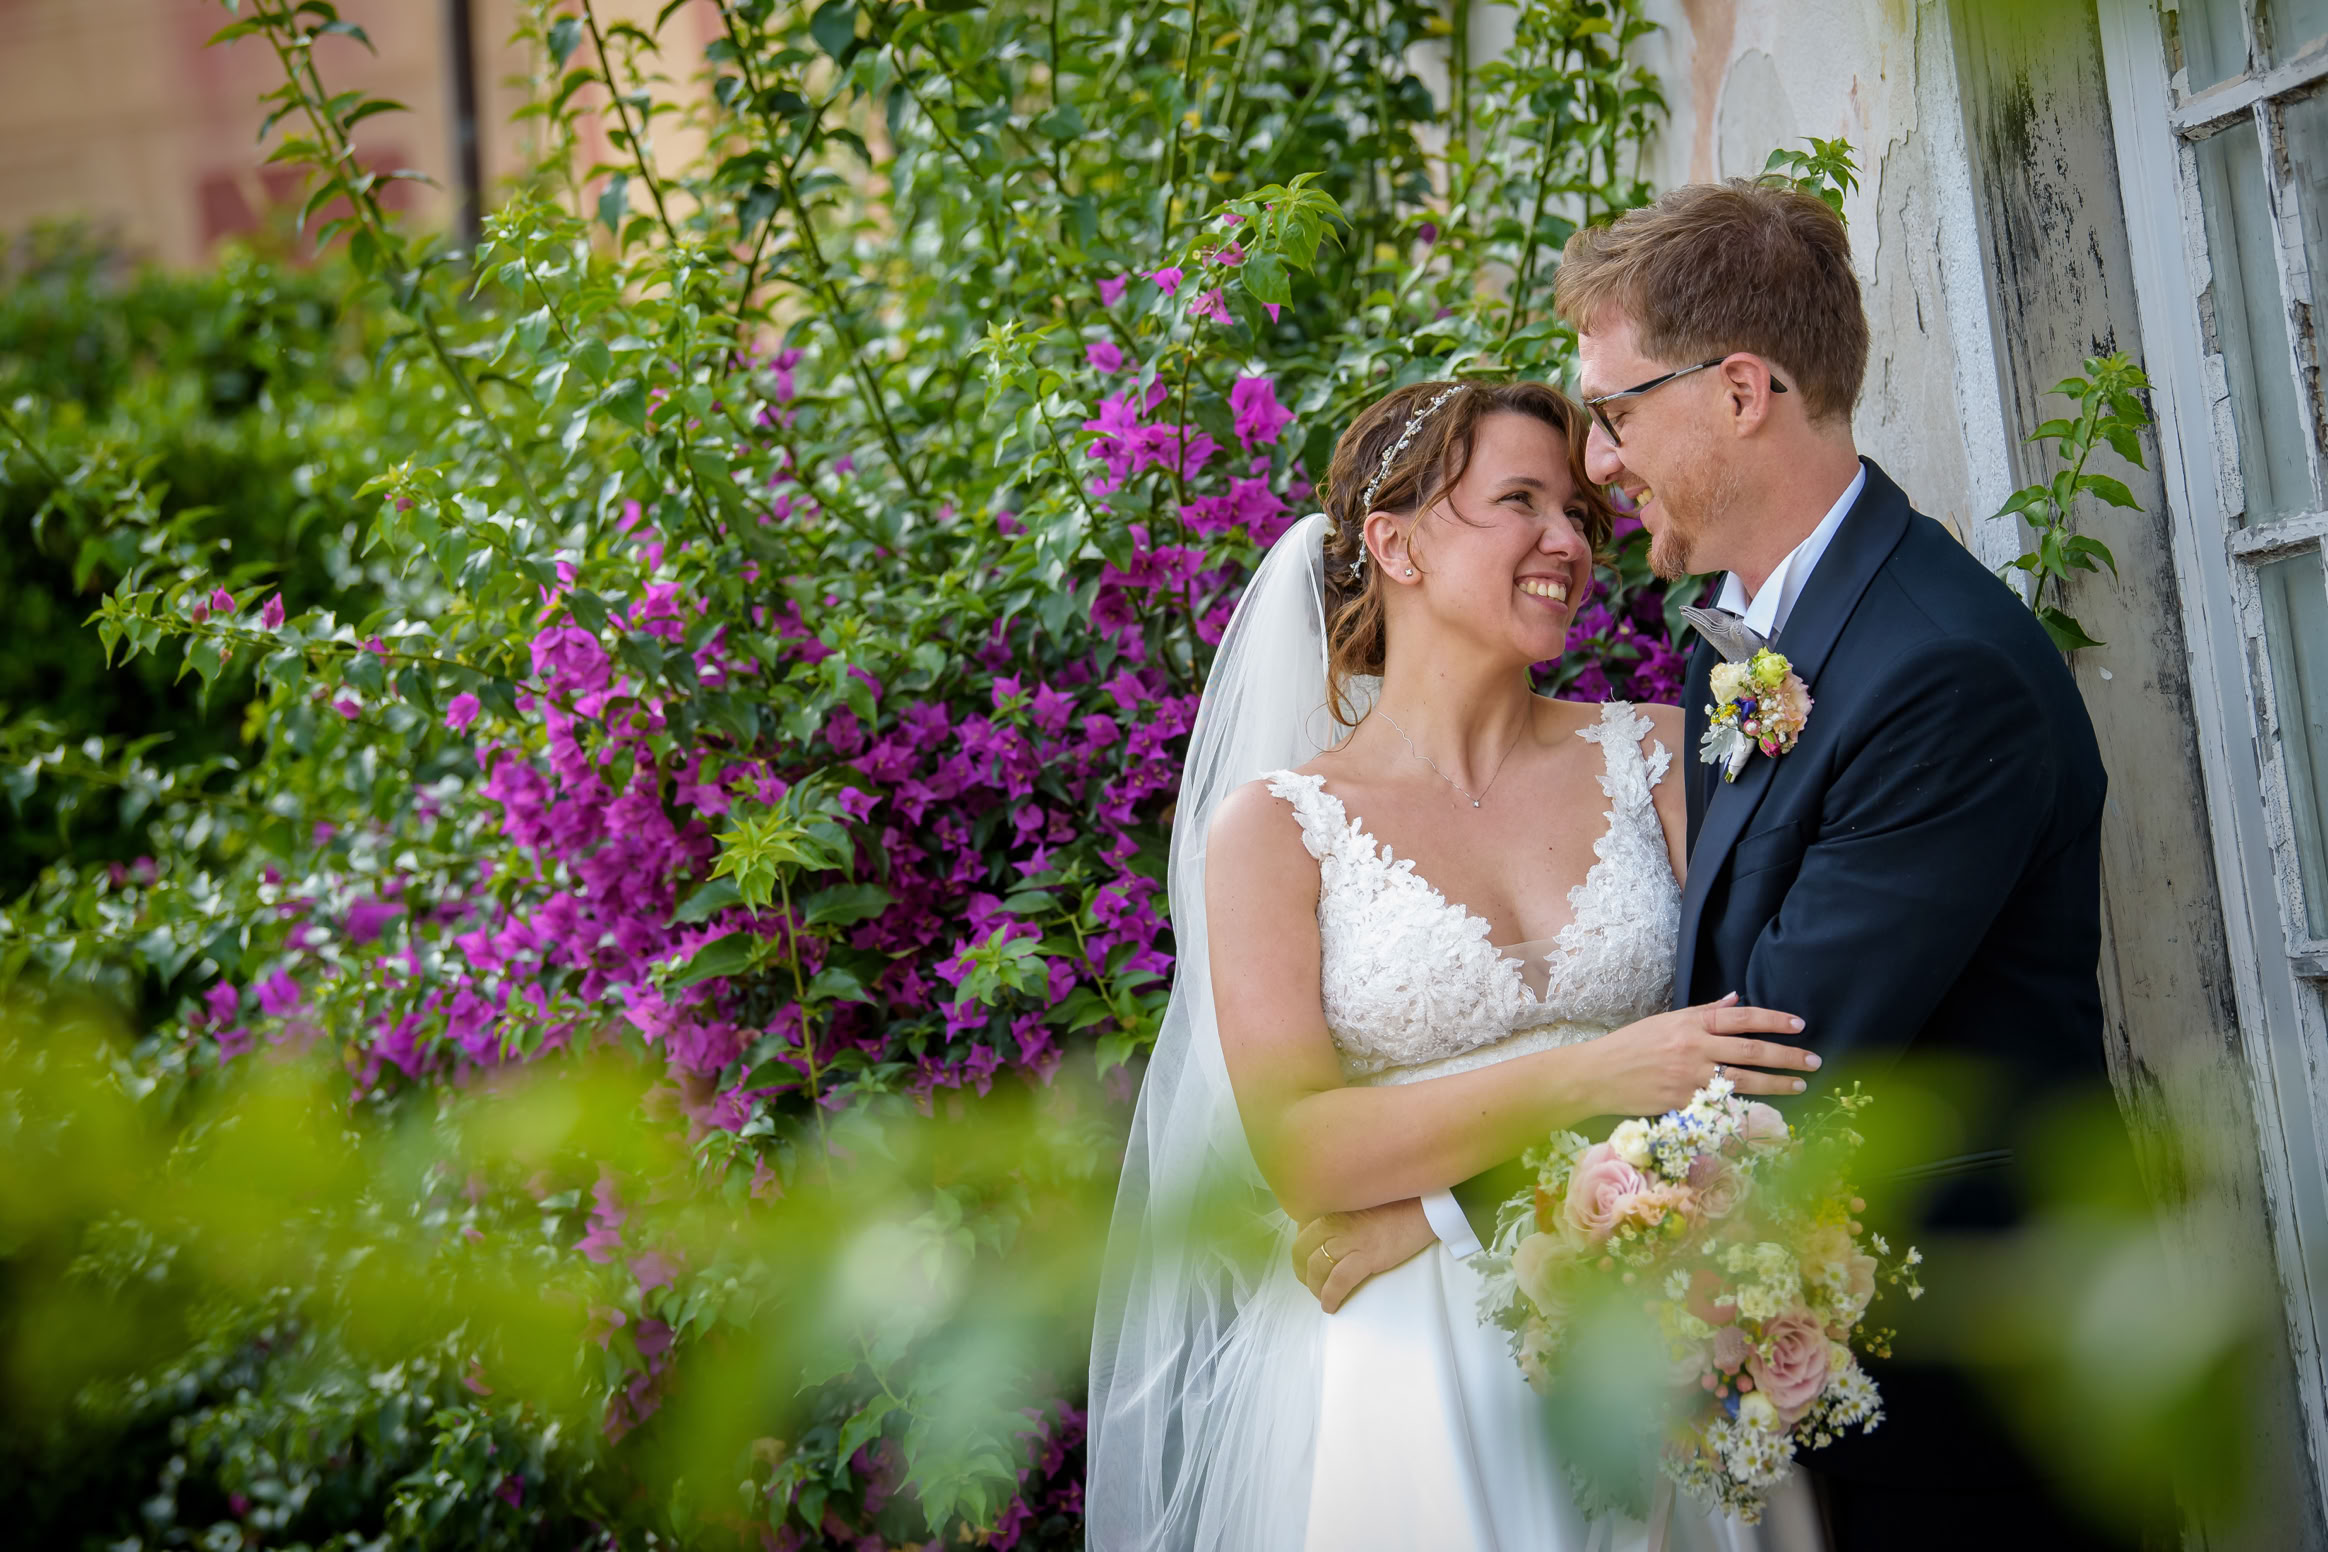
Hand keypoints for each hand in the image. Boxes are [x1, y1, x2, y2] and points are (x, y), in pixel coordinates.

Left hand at [1291, 1198, 1436, 1312]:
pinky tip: (1330, 1305)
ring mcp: (1349, 1239)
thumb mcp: (1359, 1202)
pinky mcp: (1366, 1257)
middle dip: (1302, 1271)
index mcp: (1332, 1207)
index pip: (1301, 1231)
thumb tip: (1326, 1234)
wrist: (1424, 1207)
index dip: (1302, 1250)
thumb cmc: (1396, 1204)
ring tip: (1321, 1296)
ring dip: (1315, 1287)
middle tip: (1311, 1281)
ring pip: (1316, 1268)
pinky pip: (1338, 1281)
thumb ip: (1340, 1213)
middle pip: (1301, 1251)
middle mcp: (1334, 1221)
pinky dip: (1330, 1296)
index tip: (1307, 1260)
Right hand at [1584, 992, 1817, 1115]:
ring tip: (1800, 1084)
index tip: (1799, 1025)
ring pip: (1745, 1079)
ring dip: (1777, 1083)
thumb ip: (1705, 1013)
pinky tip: (1768, 1110)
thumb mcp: (1667, 1020)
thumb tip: (1737, 999)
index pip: (1742, 1018)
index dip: (1774, 1020)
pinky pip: (1724, 1104)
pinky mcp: (1685, 1102)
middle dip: (1787, 1055)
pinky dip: (1748, 1107)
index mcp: (1691, 1023)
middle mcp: (1695, 1048)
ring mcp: (1691, 1077)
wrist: (1598, 1075)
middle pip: (1751, 1050)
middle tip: (1813, 1059)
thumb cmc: (1631, 1045)